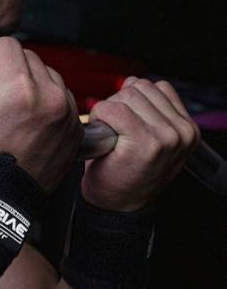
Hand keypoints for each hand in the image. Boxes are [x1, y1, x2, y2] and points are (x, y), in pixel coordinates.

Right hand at [0, 37, 81, 191]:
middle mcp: (47, 95)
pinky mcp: (74, 131)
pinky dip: (49, 110)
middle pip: (30, 60)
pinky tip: (30, 128)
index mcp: (15, 84)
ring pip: (50, 79)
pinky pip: (64, 103)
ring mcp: (64, 114)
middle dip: (13, 75)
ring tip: (15, 117)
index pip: (5, 46)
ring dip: (34, 90)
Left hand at [82, 77, 200, 210]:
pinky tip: (104, 137)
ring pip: (126, 96)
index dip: (133, 100)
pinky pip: (113, 110)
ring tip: (111, 135)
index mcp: (187, 128)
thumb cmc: (125, 173)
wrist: (116, 208)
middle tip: (114, 131)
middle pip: (140, 88)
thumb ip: (146, 108)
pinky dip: (100, 118)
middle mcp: (181, 131)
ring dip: (109, 111)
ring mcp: (166, 137)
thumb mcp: (147, 138)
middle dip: (119, 104)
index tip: (125, 123)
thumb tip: (132, 81)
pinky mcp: (145, 142)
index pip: (157, 87)